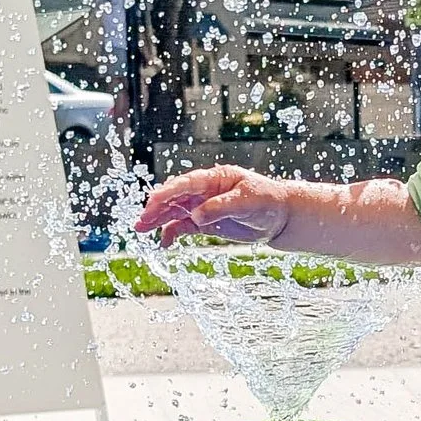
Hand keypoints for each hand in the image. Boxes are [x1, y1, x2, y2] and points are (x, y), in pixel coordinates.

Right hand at [134, 166, 293, 246]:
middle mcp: (204, 190)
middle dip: (157, 207)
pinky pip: (183, 227)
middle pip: (175, 197)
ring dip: (158, 220)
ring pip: (174, 212)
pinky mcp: (204, 222)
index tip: (153, 200)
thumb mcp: (247, 202)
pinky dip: (172, 233)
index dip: (169, 192)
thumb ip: (220, 207)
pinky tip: (163, 242)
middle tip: (142, 220)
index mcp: (215, 178)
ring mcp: (202, 206)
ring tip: (141, 229)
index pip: (187, 183)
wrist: (279, 217)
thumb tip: (196, 215)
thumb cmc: (267, 201)